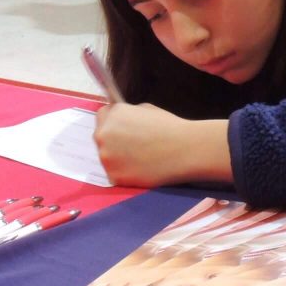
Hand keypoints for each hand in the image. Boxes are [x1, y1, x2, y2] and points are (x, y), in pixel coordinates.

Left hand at [93, 102, 231, 187]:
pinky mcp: (114, 176)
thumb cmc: (171, 128)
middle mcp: (104, 135)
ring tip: (140, 158)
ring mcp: (107, 157)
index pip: (102, 115)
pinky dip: (125, 173)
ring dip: (117, 158)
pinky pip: (115, 174)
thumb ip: (128, 114)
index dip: (113, 121)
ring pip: (107, 157)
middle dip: (113, 140)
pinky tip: (141, 169)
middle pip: (101, 137)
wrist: (185, 150)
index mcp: (113, 115)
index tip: (121, 128)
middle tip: (133, 146)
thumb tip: (123, 121)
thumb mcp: (147, 109)